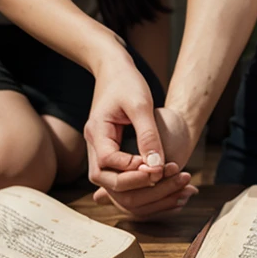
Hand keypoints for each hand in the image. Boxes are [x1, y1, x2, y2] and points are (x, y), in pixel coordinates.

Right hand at [85, 55, 165, 193]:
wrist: (115, 70)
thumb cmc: (127, 83)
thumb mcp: (142, 105)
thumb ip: (148, 135)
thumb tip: (156, 166)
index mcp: (97, 131)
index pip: (108, 162)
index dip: (133, 170)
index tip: (158, 168)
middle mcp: (94, 145)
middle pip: (105, 179)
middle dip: (134, 185)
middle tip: (162, 178)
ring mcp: (99, 149)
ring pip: (110, 182)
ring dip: (136, 187)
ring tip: (163, 181)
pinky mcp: (111, 150)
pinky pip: (119, 174)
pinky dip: (136, 181)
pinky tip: (157, 178)